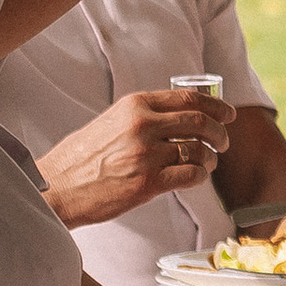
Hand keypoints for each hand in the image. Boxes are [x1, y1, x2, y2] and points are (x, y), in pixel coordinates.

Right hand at [37, 88, 230, 228]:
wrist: (57, 187)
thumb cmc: (82, 158)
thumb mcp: (112, 121)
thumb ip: (143, 116)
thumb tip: (181, 117)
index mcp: (134, 104)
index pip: (188, 98)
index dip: (216, 105)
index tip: (228, 114)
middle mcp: (142, 125)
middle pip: (200, 122)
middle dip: (220, 133)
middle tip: (223, 142)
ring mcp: (146, 154)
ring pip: (199, 150)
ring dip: (210, 158)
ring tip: (206, 163)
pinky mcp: (148, 183)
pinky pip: (191, 175)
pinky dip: (199, 176)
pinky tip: (193, 178)